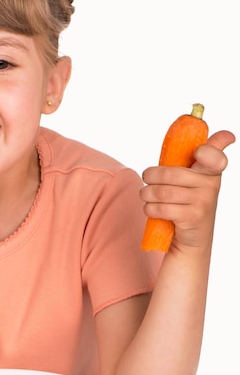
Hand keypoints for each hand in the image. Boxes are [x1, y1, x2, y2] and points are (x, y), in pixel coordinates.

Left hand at [140, 130, 235, 248]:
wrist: (192, 239)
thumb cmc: (187, 202)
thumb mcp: (192, 178)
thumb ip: (199, 155)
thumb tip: (227, 135)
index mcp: (211, 170)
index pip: (215, 155)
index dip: (207, 152)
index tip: (199, 153)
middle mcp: (212, 185)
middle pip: (170, 174)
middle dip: (150, 176)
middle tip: (146, 178)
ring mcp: (203, 202)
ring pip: (162, 192)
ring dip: (146, 194)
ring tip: (146, 195)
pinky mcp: (193, 218)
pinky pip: (161, 208)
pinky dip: (150, 209)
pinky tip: (153, 210)